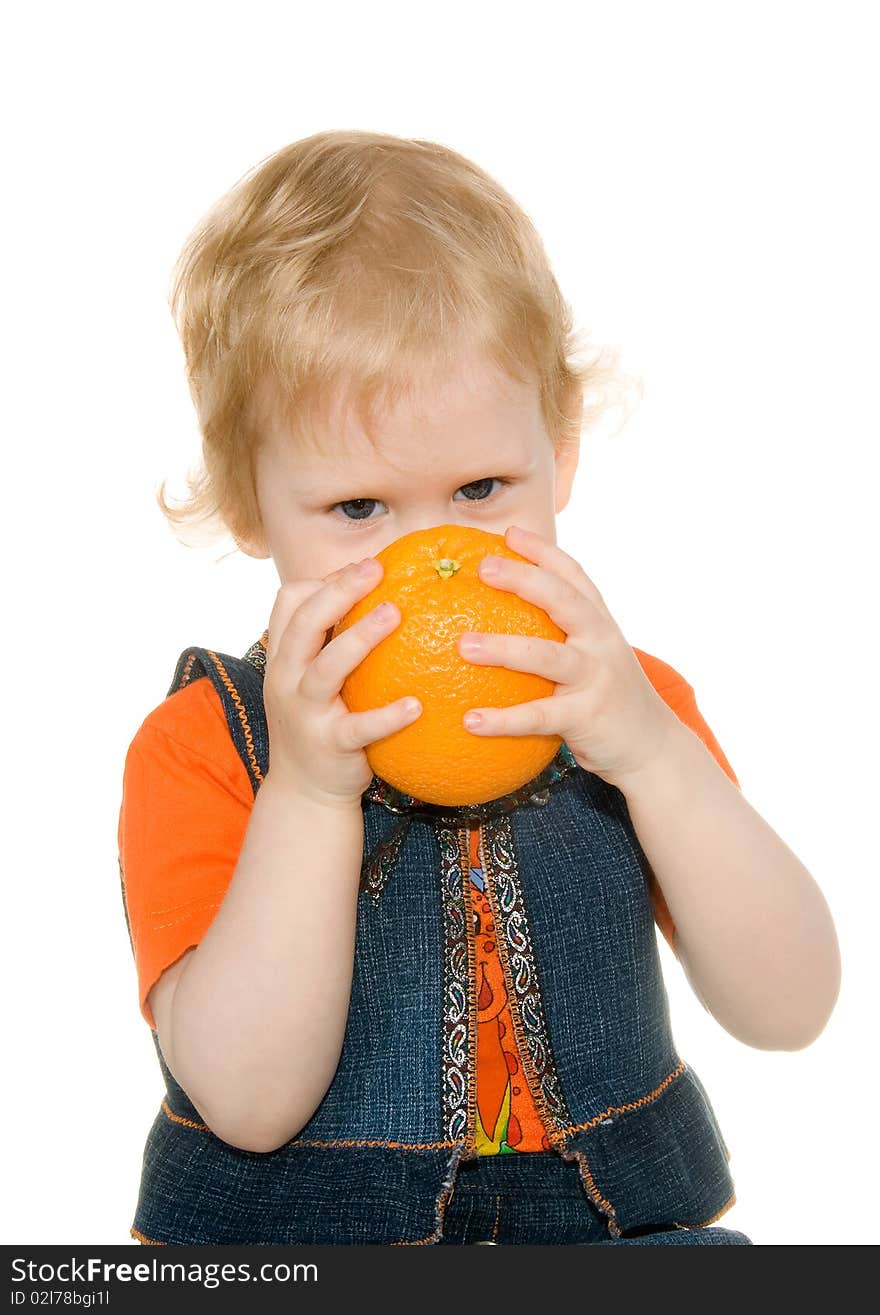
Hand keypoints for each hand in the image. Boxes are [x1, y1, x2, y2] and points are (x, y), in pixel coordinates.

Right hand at [263, 558, 421, 807]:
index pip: (288, 602)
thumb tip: (388, 594)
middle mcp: (287, 679)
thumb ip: (333, 642)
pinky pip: (359, 727)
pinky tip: (416, 704)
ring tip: (396, 614)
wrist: (304, 790)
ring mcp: (305, 712)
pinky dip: (387, 715)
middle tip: (377, 571)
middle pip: (304, 624)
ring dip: (360, 638)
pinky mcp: (330, 744)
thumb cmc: (320, 721)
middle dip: (339, 592)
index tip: (363, 570)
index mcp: (284, 657)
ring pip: (326, 668)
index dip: (324, 580)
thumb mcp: (312, 678)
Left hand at [456, 524, 683, 791]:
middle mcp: (601, 643)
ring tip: (462, 645)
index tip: (509, 533)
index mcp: (601, 624)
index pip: (574, 576)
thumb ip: (562, 638)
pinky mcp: (586, 716)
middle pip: (563, 601)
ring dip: (502, 649)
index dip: (543, 551)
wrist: (653, 748)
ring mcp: (596, 678)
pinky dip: (503, 720)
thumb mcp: (595, 658)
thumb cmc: (610, 700)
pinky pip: (539, 716)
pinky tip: (470, 721)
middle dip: (524, 578)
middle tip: (482, 567)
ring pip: (546, 656)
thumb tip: (501, 624)